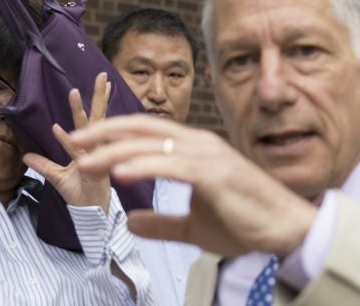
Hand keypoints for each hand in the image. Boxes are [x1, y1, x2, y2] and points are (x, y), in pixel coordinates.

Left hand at [23, 73, 112, 213]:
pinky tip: (57, 128)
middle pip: (99, 117)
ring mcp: (95, 157)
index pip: (95, 120)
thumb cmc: (80, 194)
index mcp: (92, 146)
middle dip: (99, 96)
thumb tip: (25, 155)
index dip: (96, 102)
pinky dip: (66, 141)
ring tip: (75, 92)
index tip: (98, 84)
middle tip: (101, 76)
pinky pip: (76, 152)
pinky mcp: (92, 169)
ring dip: (81, 110)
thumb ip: (44, 165)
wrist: (90, 214)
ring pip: (90, 130)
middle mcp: (96, 147)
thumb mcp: (58, 177)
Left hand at [72, 115, 317, 256]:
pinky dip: (144, 167)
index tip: (83, 143)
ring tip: (86, 160)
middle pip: (143, 129)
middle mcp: (199, 144)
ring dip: (115, 152)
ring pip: (153, 145)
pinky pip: (173, 166)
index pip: (146, 132)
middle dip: (104, 132)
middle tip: (73, 140)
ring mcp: (208, 156)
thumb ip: (161, 222)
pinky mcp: (215, 173)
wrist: (285, 230)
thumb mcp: (193, 226)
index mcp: (193, 149)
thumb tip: (129, 221)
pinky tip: (121, 174)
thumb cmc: (244, 222)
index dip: (113, 134)